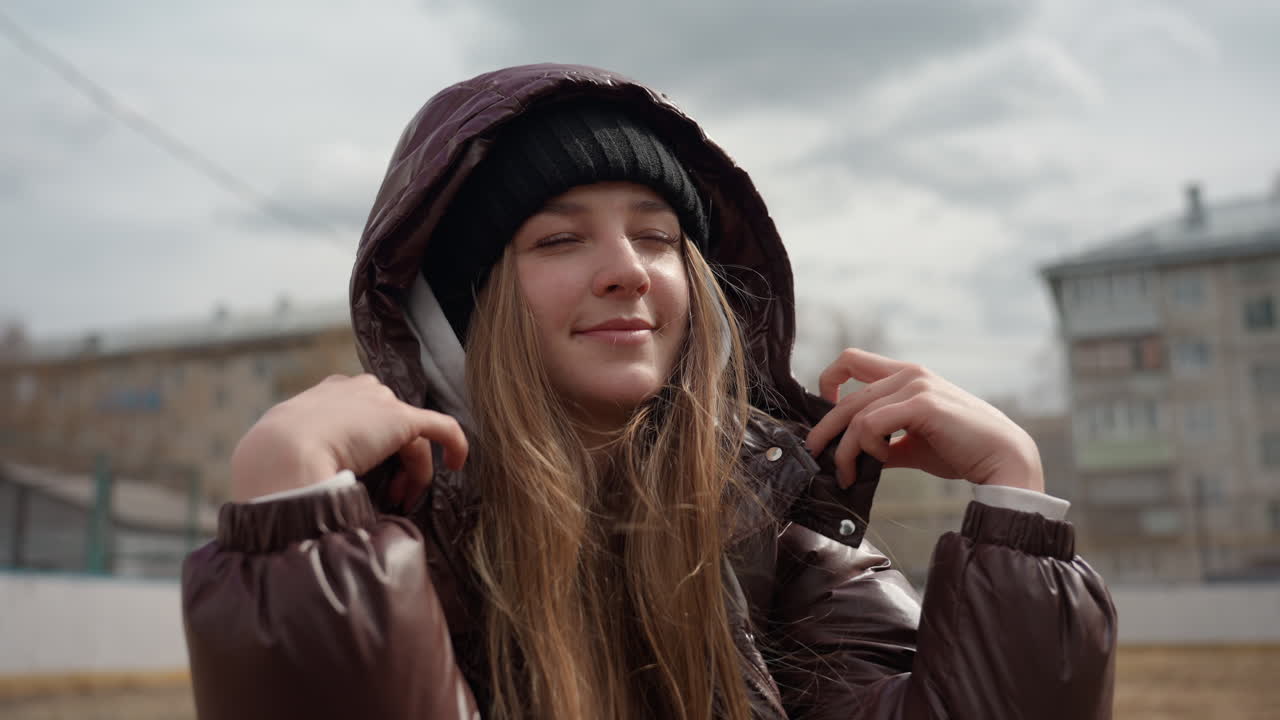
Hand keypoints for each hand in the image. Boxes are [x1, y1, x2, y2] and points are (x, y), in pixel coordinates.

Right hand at [230, 374, 467, 504]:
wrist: (281, 453)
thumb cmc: (274, 461)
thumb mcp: (283, 452)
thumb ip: (304, 457)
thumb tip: (303, 488)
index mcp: (325, 396)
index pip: (360, 415)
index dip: (370, 447)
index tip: (362, 476)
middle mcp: (355, 390)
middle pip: (389, 426)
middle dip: (393, 462)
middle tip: (388, 495)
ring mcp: (379, 402)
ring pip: (411, 437)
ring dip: (412, 471)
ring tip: (399, 500)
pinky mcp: (401, 420)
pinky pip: (442, 428)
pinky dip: (455, 444)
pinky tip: (456, 464)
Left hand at [804, 348, 1043, 491]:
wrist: (1004, 460)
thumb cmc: (962, 451)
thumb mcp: (913, 443)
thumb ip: (884, 442)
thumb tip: (852, 457)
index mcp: (907, 374)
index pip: (851, 360)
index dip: (828, 382)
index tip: (825, 414)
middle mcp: (909, 373)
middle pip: (846, 396)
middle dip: (825, 430)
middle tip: (817, 456)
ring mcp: (916, 385)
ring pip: (855, 415)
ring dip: (846, 449)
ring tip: (849, 473)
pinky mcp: (922, 403)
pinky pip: (871, 425)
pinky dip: (867, 447)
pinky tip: (882, 461)